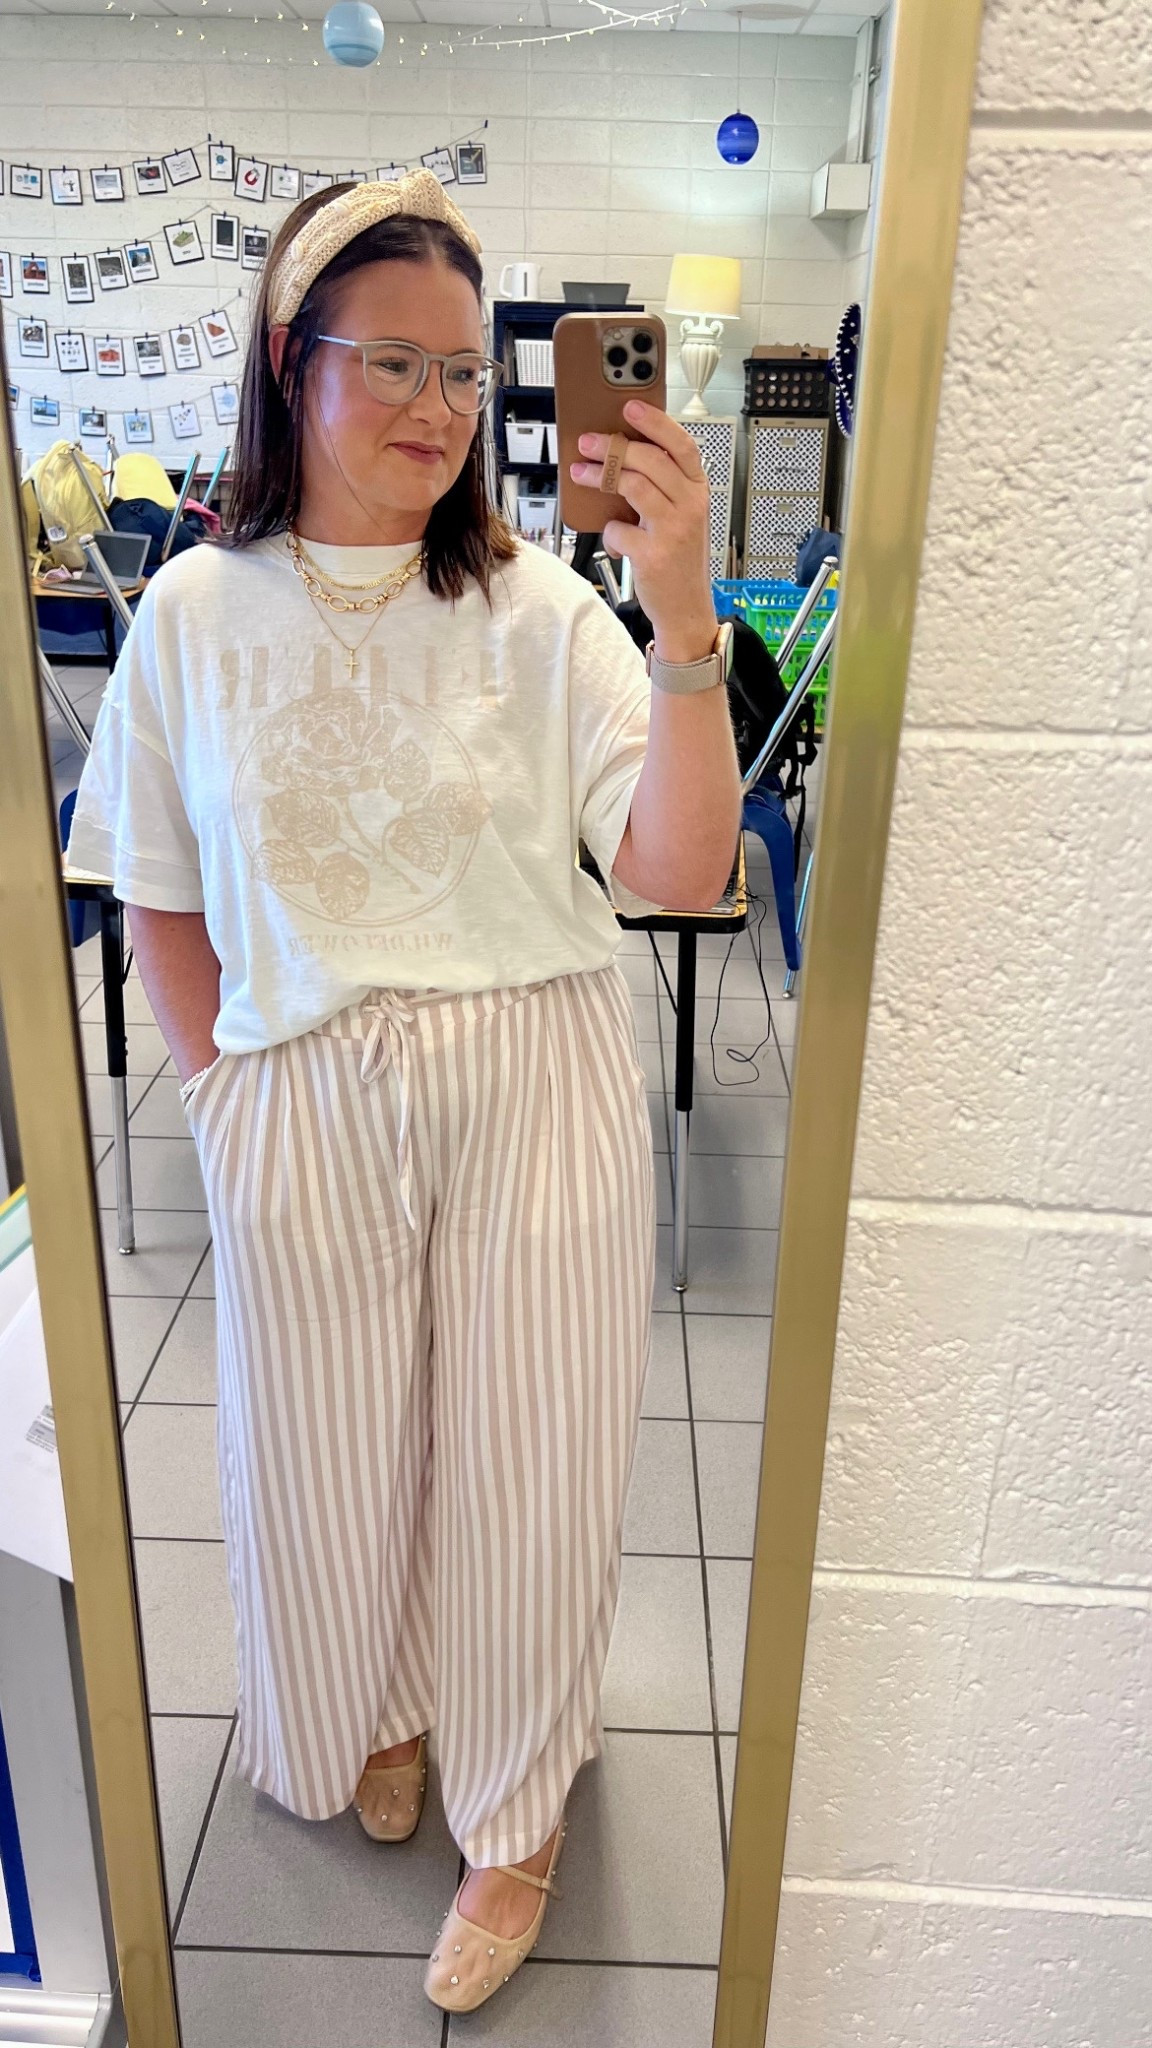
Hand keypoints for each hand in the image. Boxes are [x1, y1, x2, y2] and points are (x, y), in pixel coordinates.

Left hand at [571, 400, 716, 661]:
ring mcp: (674, 529)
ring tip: (580, 473)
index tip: (630, 407)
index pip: (681, 444)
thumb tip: (620, 456)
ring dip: (599, 476)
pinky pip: (619, 528)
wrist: (686, 608)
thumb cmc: (678, 559)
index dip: (655, 422)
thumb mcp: (681, 516)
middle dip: (612, 446)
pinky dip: (609, 531)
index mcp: (697, 490)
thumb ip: (662, 486)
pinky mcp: (653, 554)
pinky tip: (613, 538)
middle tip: (587, 442)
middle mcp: (690, 505)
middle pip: (650, 460)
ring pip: (632, 485)